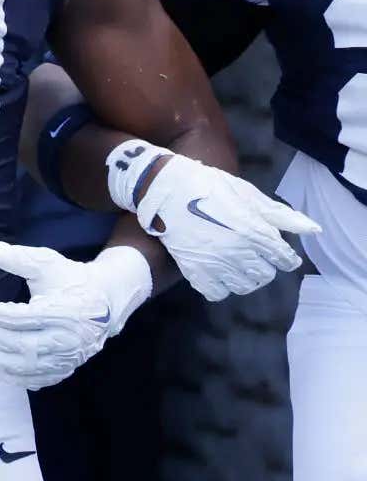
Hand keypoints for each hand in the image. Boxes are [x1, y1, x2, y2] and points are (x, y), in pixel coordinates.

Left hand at [0, 242, 151, 389]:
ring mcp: (67, 360)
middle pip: (17, 346)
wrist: (106, 302)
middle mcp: (67, 341)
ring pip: (22, 367)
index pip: (16, 318)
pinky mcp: (64, 370)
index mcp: (63, 313)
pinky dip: (7, 372)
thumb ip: (17, 257)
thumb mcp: (47, 263)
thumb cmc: (73, 280)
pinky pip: (32, 379)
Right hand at [112, 142, 317, 300]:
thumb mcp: (249, 194)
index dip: (284, 256)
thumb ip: (281, 215)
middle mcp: (238, 252)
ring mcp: (215, 264)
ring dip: (245, 278)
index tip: (277, 252)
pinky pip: (217, 293)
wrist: (166, 190)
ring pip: (244, 287)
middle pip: (266, 276)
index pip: (284, 259)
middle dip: (265, 266)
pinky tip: (218, 272)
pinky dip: (221, 287)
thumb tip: (314, 230)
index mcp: (255, 232)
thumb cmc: (210, 187)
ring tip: (236, 264)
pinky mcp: (194, 272)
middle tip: (253, 254)